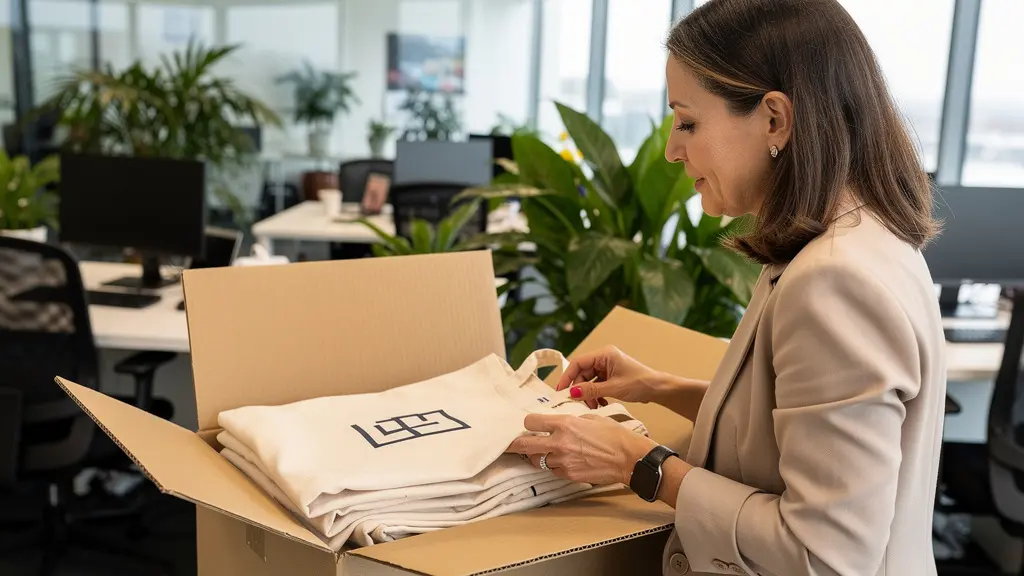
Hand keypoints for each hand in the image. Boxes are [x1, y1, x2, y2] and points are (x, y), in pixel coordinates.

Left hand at [506, 413, 657, 486]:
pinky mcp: (568, 475)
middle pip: (524, 445)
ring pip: (537, 461)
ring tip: (544, 452)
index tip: (529, 425)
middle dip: (514, 444)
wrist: (629, 458)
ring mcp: (563, 461)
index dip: (529, 423)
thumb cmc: (615, 436)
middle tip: (510, 444)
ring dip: (538, 456)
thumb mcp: (591, 418)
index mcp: (565, 424)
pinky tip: (563, 461)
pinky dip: (553, 466)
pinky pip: (552, 471)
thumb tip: (559, 424)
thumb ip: (571, 421)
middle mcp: (560, 442)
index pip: (531, 422)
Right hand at [556, 345, 662, 408]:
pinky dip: (596, 395)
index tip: (561, 391)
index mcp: (604, 354)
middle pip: (582, 373)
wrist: (658, 389)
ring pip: (588, 380)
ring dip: (589, 394)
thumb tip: (572, 392)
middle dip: (581, 389)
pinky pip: (596, 385)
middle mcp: (604, 358)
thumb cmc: (640, 383)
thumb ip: (591, 390)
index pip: (578, 362)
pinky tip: (602, 403)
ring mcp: (607, 367)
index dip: (567, 376)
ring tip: (595, 406)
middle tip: (581, 404)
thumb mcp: (613, 388)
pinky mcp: (610, 376)